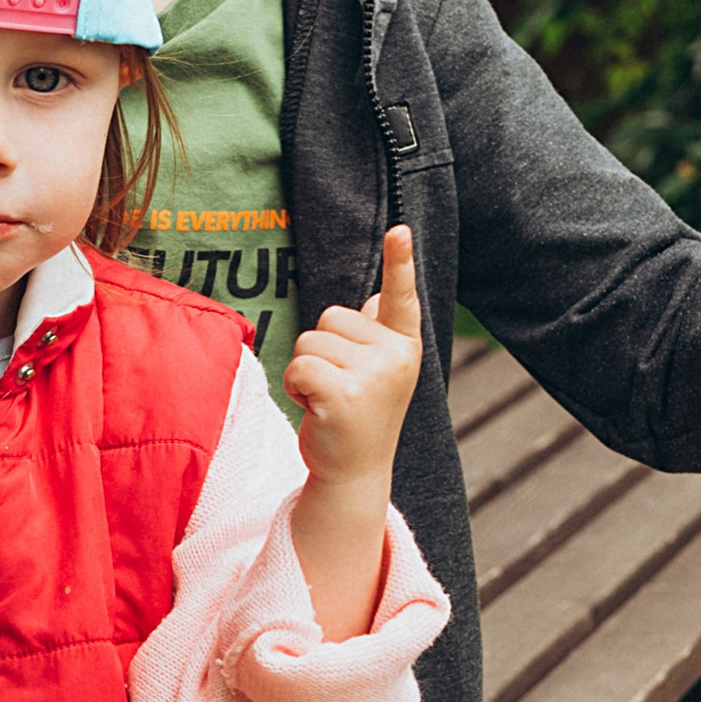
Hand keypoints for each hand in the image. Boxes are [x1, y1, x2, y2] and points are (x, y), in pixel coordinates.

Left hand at [285, 223, 424, 483]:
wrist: (354, 472)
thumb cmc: (358, 416)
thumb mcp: (377, 372)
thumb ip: (376, 334)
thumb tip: (375, 297)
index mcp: (404, 345)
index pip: (401, 296)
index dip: (399, 262)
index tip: (400, 229)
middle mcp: (396, 356)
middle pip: (330, 318)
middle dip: (321, 350)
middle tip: (338, 387)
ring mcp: (374, 376)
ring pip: (310, 341)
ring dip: (306, 370)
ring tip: (327, 399)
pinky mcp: (345, 394)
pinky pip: (299, 365)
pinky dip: (296, 385)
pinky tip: (315, 407)